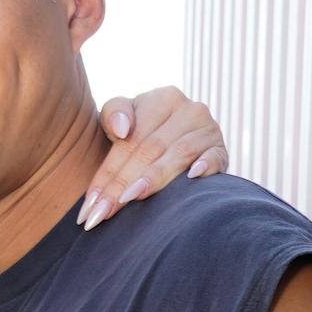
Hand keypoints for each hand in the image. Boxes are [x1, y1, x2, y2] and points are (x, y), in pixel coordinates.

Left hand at [79, 86, 227, 229]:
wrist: (172, 138)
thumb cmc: (139, 132)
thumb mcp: (120, 118)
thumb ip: (113, 113)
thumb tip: (123, 130)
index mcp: (161, 99)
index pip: (130, 141)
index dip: (107, 173)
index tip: (90, 204)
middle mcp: (188, 109)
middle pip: (149, 151)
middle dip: (122, 184)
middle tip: (102, 212)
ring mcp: (208, 129)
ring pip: (177, 156)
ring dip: (154, 179)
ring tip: (130, 199)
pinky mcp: (222, 150)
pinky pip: (214, 158)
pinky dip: (205, 167)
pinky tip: (191, 178)